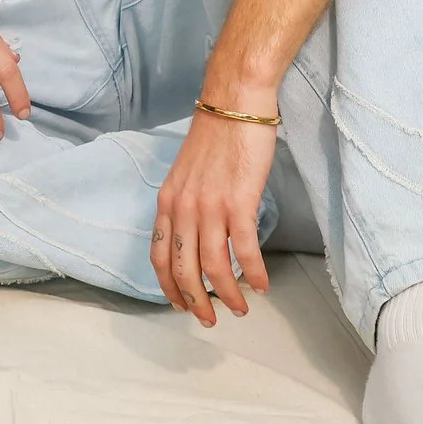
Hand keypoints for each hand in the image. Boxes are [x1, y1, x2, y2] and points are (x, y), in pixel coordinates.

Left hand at [152, 98, 278, 325]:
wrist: (235, 103)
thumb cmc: (217, 135)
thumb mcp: (188, 173)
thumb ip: (187, 203)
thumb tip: (198, 234)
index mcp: (168, 201)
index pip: (159, 256)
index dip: (168, 286)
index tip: (180, 304)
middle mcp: (183, 208)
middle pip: (183, 269)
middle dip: (196, 302)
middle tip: (209, 320)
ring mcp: (209, 207)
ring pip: (213, 267)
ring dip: (227, 295)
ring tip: (241, 309)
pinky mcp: (238, 202)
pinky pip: (243, 251)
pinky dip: (253, 274)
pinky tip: (262, 286)